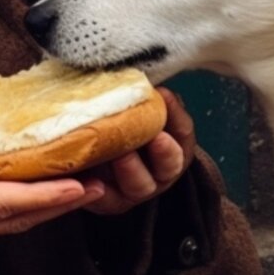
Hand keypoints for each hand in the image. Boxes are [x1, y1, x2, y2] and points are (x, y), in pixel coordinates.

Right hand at [0, 124, 104, 256]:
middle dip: (59, 204)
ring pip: (12, 223)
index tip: (74, 186)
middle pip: (16, 218)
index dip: (40, 196)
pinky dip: (29, 207)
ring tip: (86, 188)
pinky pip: (1, 219)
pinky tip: (48, 193)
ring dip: (50, 208)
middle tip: (99, 185)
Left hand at [84, 88, 196, 215]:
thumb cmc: (118, 123)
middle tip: (155, 136)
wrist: (90, 153)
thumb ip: (139, 95)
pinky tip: (92, 180)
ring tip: (120, 155)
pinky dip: (99, 192)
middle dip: (164, 151)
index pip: (183, 130)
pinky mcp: (109, 202)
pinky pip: (106, 200)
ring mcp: (136, 190)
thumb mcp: (132, 108)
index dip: (175, 114)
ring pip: (141, 185)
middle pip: (170, 164)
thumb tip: (135, 72)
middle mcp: (160, 171)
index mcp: (173, 145)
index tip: (163, 95)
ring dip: (132, 169)